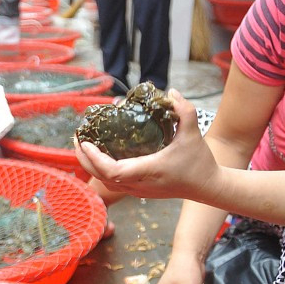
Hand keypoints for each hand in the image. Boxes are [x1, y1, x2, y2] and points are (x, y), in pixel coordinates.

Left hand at [73, 92, 220, 201]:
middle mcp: (140, 184)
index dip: (94, 158)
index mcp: (150, 171)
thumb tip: (170, 92)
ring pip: (105, 182)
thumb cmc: (200, 161)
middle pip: (101, 177)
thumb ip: (184, 110)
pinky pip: (113, 182)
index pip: (113, 171)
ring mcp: (138, 190)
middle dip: (84, 159)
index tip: (84, 141)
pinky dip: (100, 169)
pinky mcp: (139, 191)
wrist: (207, 186)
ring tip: (83, 145)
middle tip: (77, 138)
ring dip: (90, 165)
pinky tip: (98, 155)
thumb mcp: (193, 132)